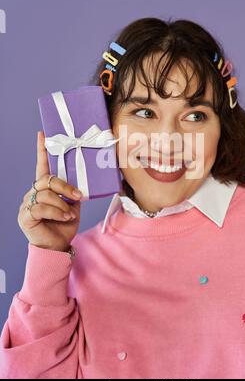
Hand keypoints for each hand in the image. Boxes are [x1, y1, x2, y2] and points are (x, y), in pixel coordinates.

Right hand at [18, 130, 81, 251]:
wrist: (58, 246)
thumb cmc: (64, 225)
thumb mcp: (73, 205)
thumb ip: (73, 192)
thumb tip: (83, 182)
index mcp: (45, 188)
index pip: (42, 166)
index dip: (42, 150)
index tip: (43, 134)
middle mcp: (33, 193)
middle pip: (46, 180)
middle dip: (64, 187)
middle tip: (77, 196)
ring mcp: (27, 204)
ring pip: (45, 194)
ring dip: (62, 205)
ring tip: (69, 214)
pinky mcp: (25, 216)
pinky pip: (41, 208)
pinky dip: (56, 213)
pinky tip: (64, 218)